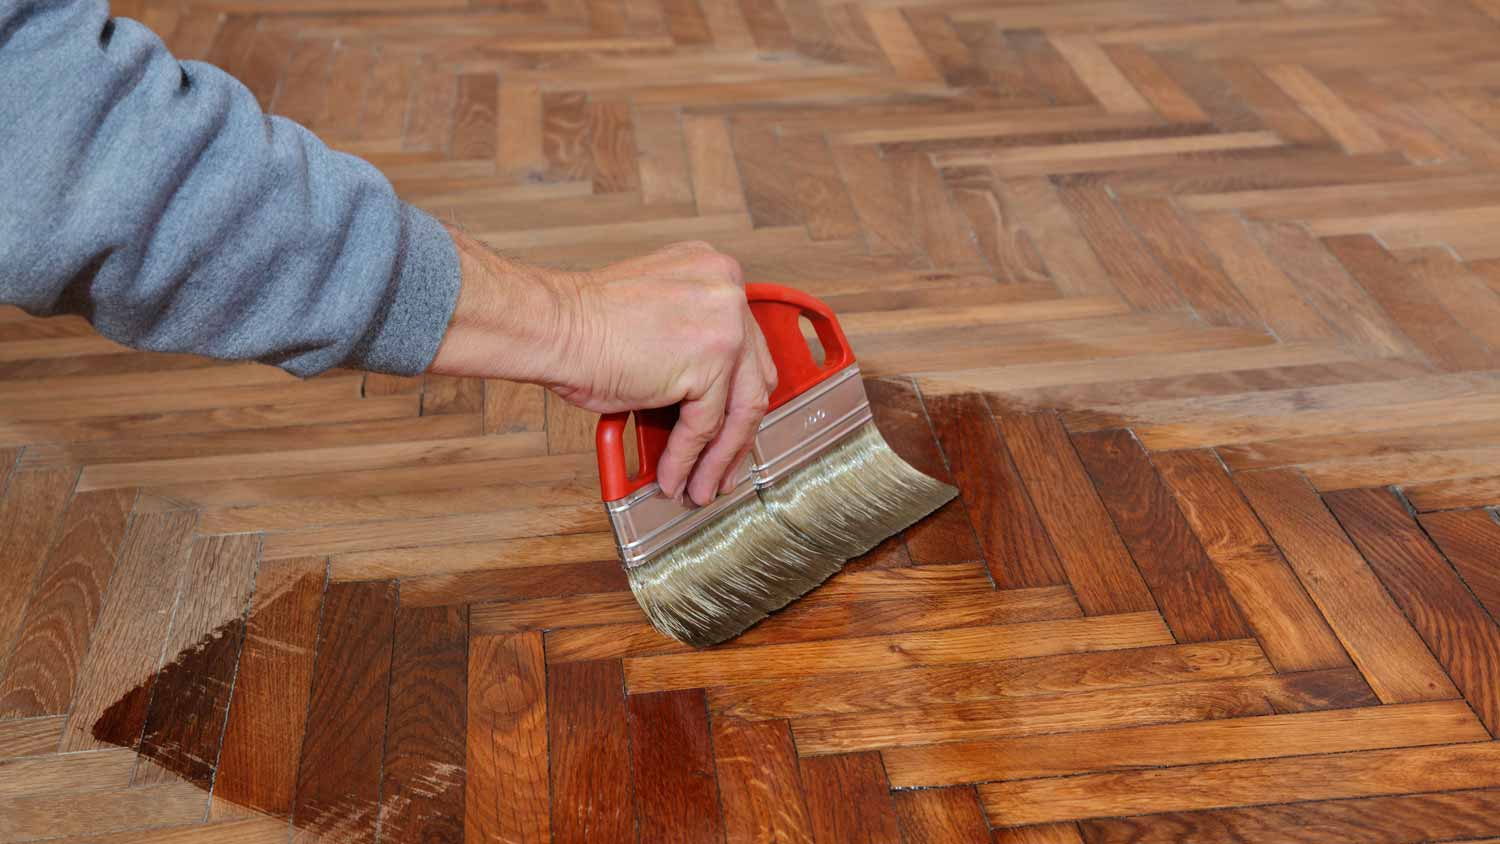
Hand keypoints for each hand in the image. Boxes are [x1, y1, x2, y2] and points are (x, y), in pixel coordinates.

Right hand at [429, 229, 776, 506]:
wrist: (554, 326)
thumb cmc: (586, 324)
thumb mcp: (658, 318)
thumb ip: (691, 345)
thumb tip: (704, 400)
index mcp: (718, 273)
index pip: (747, 347)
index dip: (740, 394)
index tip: (734, 425)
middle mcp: (729, 293)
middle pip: (753, 378)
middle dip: (738, 433)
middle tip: (724, 465)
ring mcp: (725, 327)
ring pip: (738, 409)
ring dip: (719, 456)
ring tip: (702, 485)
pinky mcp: (710, 364)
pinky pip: (705, 425)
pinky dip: (688, 458)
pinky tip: (675, 477)